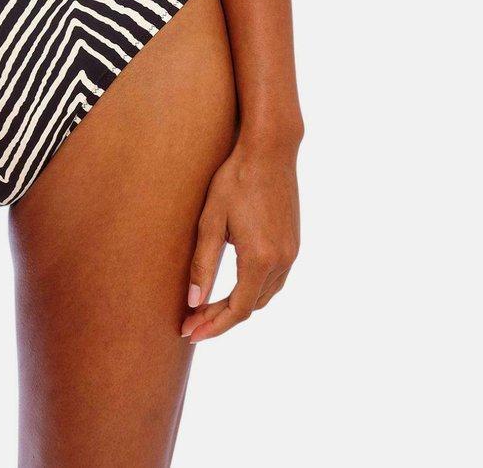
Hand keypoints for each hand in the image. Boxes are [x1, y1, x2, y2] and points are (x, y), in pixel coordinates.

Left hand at [181, 134, 300, 342]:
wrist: (270, 150)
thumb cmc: (235, 179)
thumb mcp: (211, 220)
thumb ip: (203, 263)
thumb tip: (193, 302)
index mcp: (259, 259)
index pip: (237, 310)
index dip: (213, 325)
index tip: (189, 332)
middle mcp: (281, 261)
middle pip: (251, 306)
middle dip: (220, 318)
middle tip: (191, 320)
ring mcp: (291, 253)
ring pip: (265, 295)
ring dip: (238, 305)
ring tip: (208, 307)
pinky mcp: (293, 243)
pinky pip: (275, 279)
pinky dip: (253, 289)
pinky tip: (235, 285)